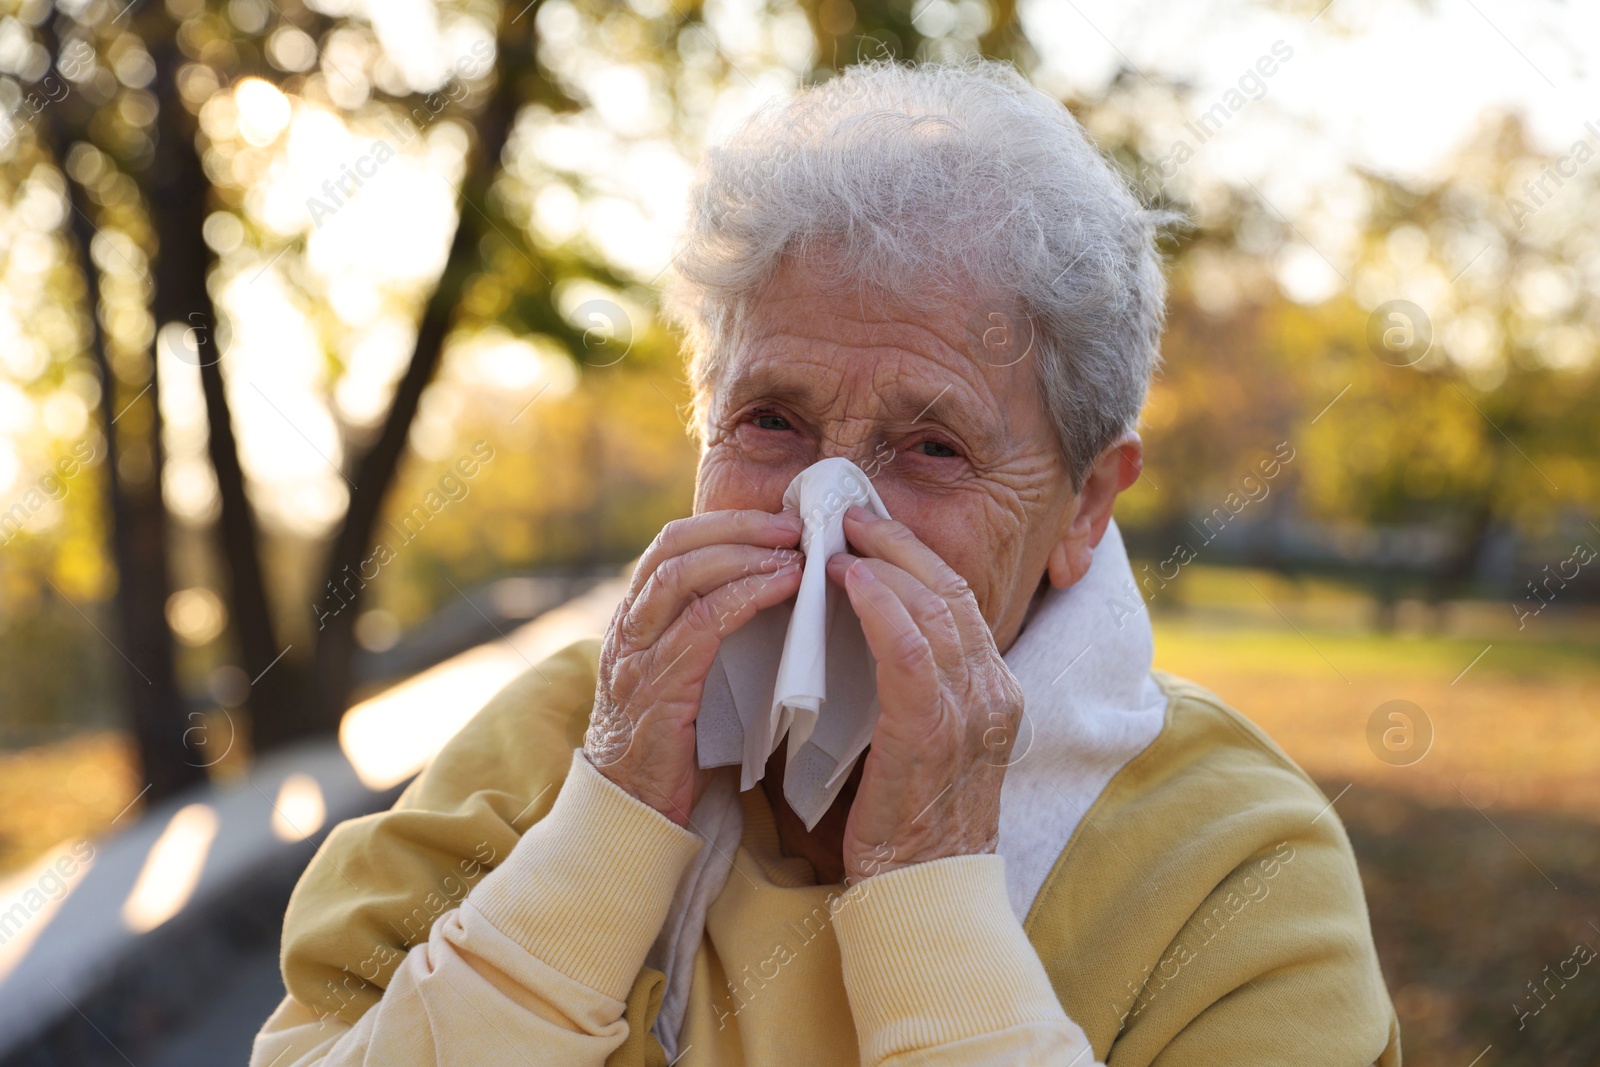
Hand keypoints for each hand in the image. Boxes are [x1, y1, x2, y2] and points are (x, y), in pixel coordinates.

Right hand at [586, 508, 804, 824]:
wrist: (630, 812)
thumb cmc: (669, 747)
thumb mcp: (681, 677)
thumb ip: (706, 636)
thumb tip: (765, 595)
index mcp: (635, 620)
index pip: (671, 544)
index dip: (724, 523)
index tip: (775, 519)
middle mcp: (629, 628)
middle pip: (674, 546)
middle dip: (737, 526)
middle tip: (792, 524)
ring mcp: (637, 657)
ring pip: (682, 575)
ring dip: (744, 554)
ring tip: (793, 552)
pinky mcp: (657, 689)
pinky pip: (700, 625)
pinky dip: (744, 596)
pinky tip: (781, 588)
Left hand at [825, 505, 1023, 882]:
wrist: (920, 896)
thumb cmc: (904, 826)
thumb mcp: (917, 745)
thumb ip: (902, 692)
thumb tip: (851, 640)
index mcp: (994, 695)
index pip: (960, 604)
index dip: (915, 559)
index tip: (871, 532)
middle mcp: (993, 694)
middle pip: (952, 591)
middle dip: (900, 544)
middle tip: (852, 515)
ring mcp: (971, 711)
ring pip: (934, 607)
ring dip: (884, 562)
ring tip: (840, 537)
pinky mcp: (933, 730)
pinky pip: (910, 648)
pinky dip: (879, 604)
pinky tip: (848, 580)